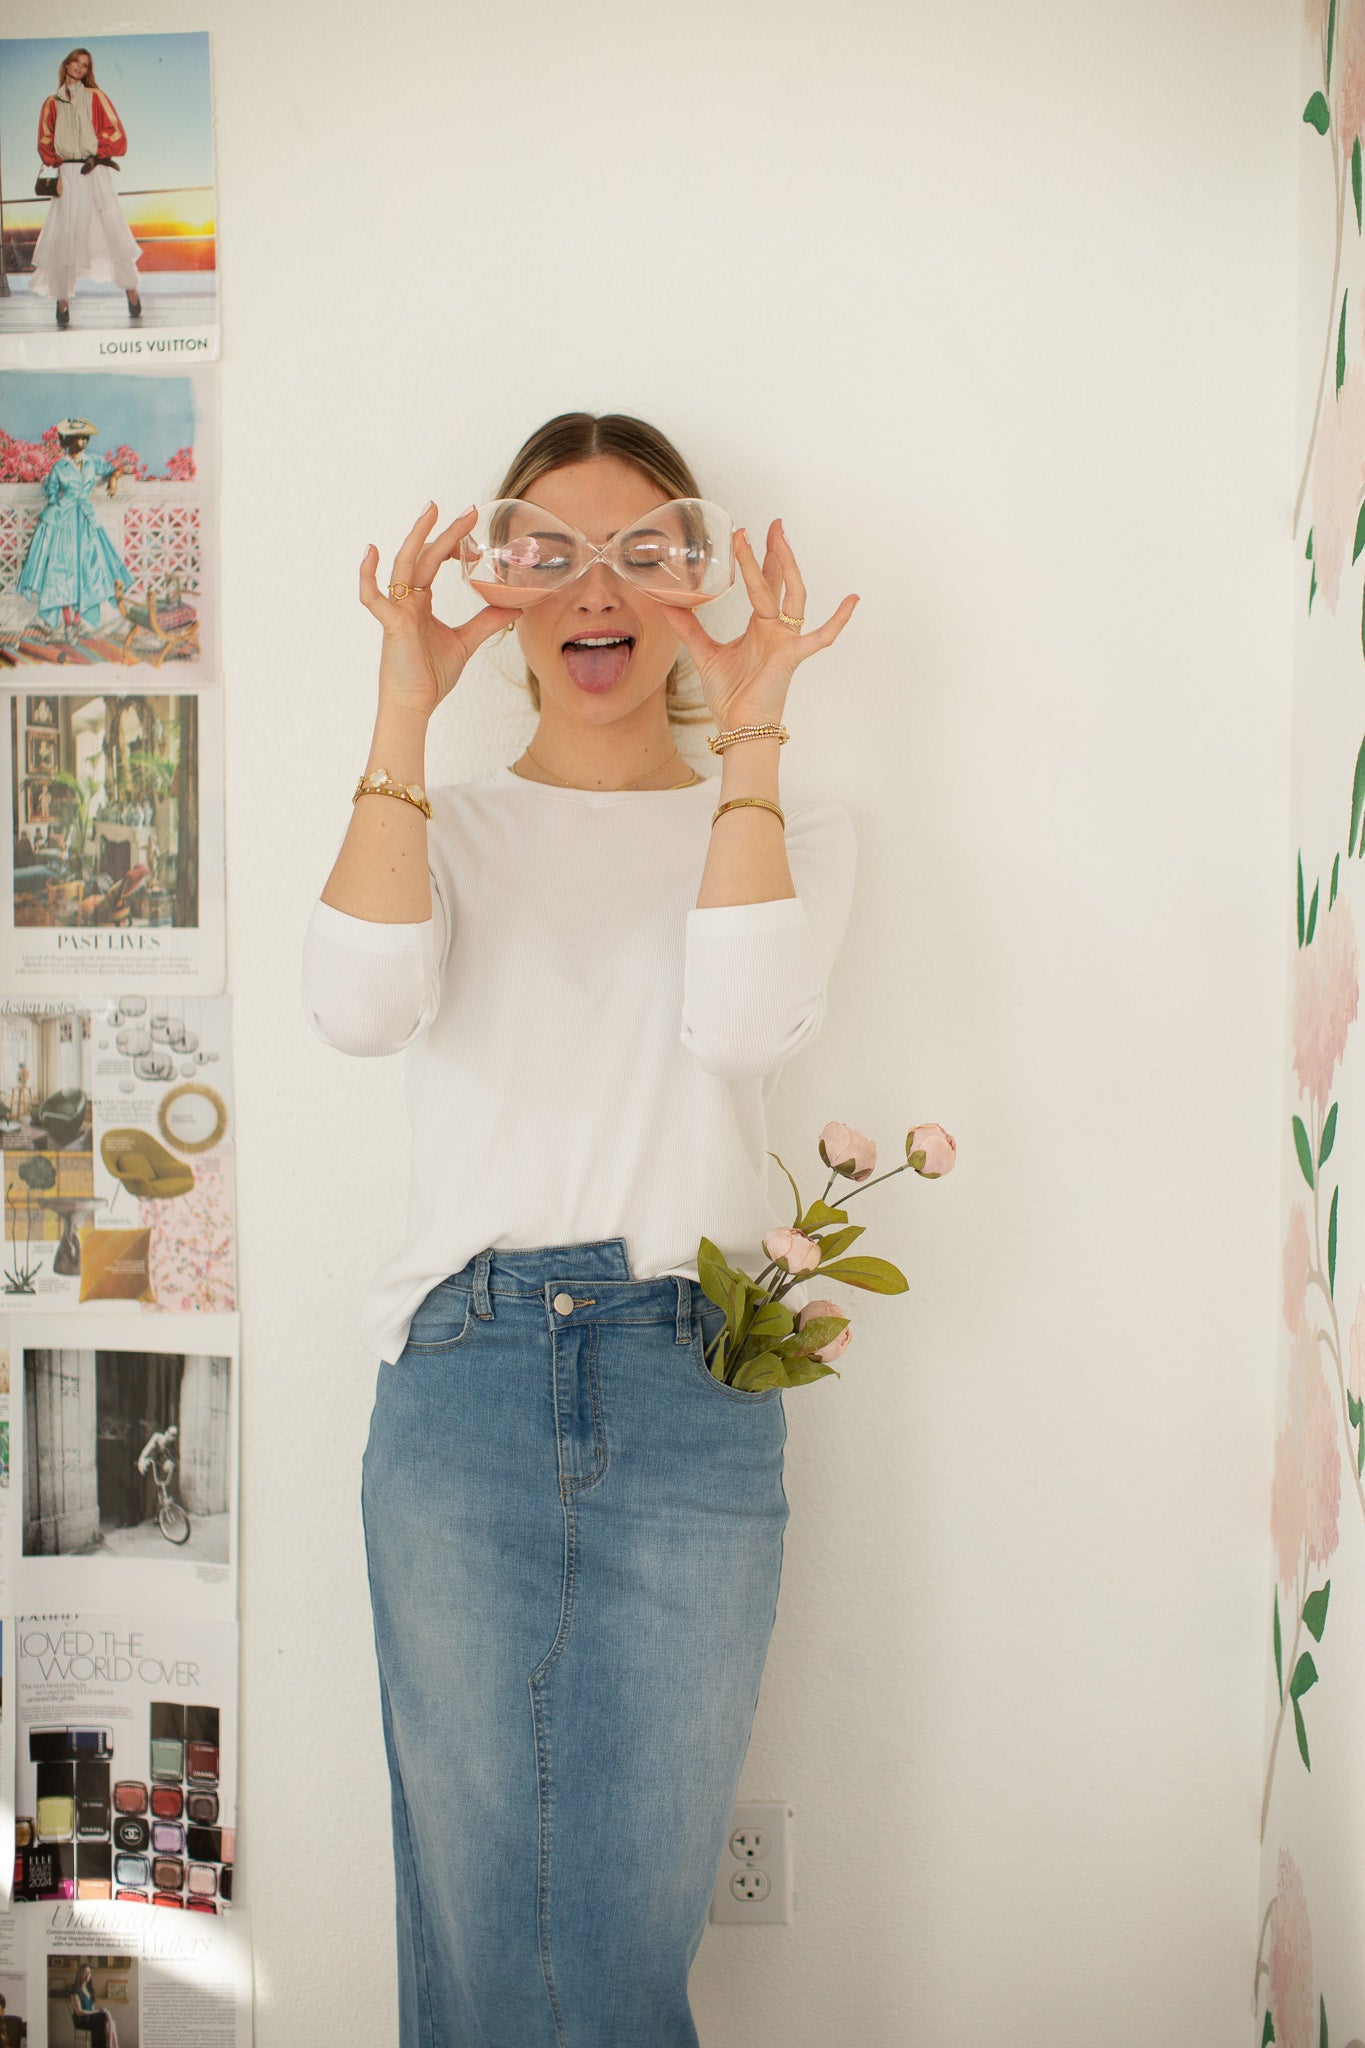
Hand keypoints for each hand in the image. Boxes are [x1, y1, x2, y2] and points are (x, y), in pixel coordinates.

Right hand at [360, 503, 519, 719]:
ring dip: (417, 536)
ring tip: (431, 510)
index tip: (472, 534)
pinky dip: (368, 574)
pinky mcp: (390, 625)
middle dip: (444, 532)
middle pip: (424, 556)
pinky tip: (371, 550)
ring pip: (404, 565)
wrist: (414, 705)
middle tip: (466, 510)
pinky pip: (372, 597)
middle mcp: (406, 600)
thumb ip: (487, 622)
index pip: (433, 562)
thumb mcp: (466, 642)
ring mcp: (396, 610)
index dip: (451, 545)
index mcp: (420, 602)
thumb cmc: (430, 676)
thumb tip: (515, 607)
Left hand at [658, 519, 857, 732]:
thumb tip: (664, 603)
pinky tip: (852, 600)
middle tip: (772, 523)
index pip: (762, 584)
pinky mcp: (792, 656)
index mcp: (760, 626)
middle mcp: (776, 628)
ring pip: (793, 596)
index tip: (747, 533)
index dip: (757, 559)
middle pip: (780, 582)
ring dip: (788, 567)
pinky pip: (820, 637)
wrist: (739, 726)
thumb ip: (688, 627)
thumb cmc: (731, 695)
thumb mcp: (704, 653)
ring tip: (781, 540)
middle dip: (776, 552)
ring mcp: (787, 640)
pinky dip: (837, 621)